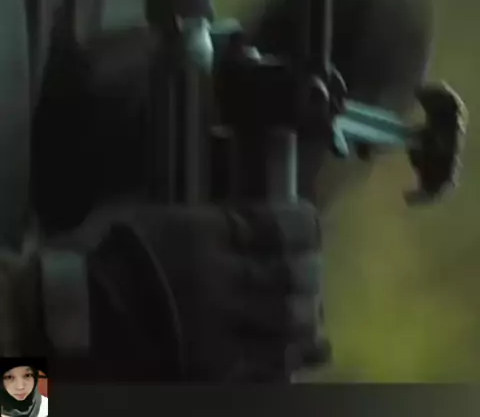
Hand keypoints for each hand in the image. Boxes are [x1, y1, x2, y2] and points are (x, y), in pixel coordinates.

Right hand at [85, 200, 328, 381]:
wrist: (68, 314)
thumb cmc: (103, 255)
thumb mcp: (148, 217)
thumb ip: (198, 219)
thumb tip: (236, 220)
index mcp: (206, 236)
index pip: (275, 227)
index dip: (302, 226)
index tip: (312, 225)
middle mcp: (222, 280)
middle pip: (289, 276)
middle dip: (309, 273)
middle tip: (314, 272)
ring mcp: (219, 329)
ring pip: (286, 323)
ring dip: (307, 317)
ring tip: (315, 315)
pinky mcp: (211, 371)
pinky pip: (263, 368)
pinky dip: (288, 360)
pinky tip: (305, 356)